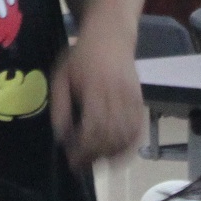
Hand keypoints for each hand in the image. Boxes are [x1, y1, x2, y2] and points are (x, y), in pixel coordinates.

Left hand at [51, 34, 144, 168]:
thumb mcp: (61, 77)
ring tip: (95, 161)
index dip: (83, 149)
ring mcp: (132, 99)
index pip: (93, 128)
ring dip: (110, 155)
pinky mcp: (140, 102)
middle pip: (110, 136)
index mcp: (95, 88)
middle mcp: (117, 95)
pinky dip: (128, 148)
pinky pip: (138, 131)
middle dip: (94, 156)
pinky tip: (116, 156)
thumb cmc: (81, 56)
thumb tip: (62, 137)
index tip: (72, 160)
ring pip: (126, 136)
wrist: (110, 35)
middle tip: (80, 165)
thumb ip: (59, 107)